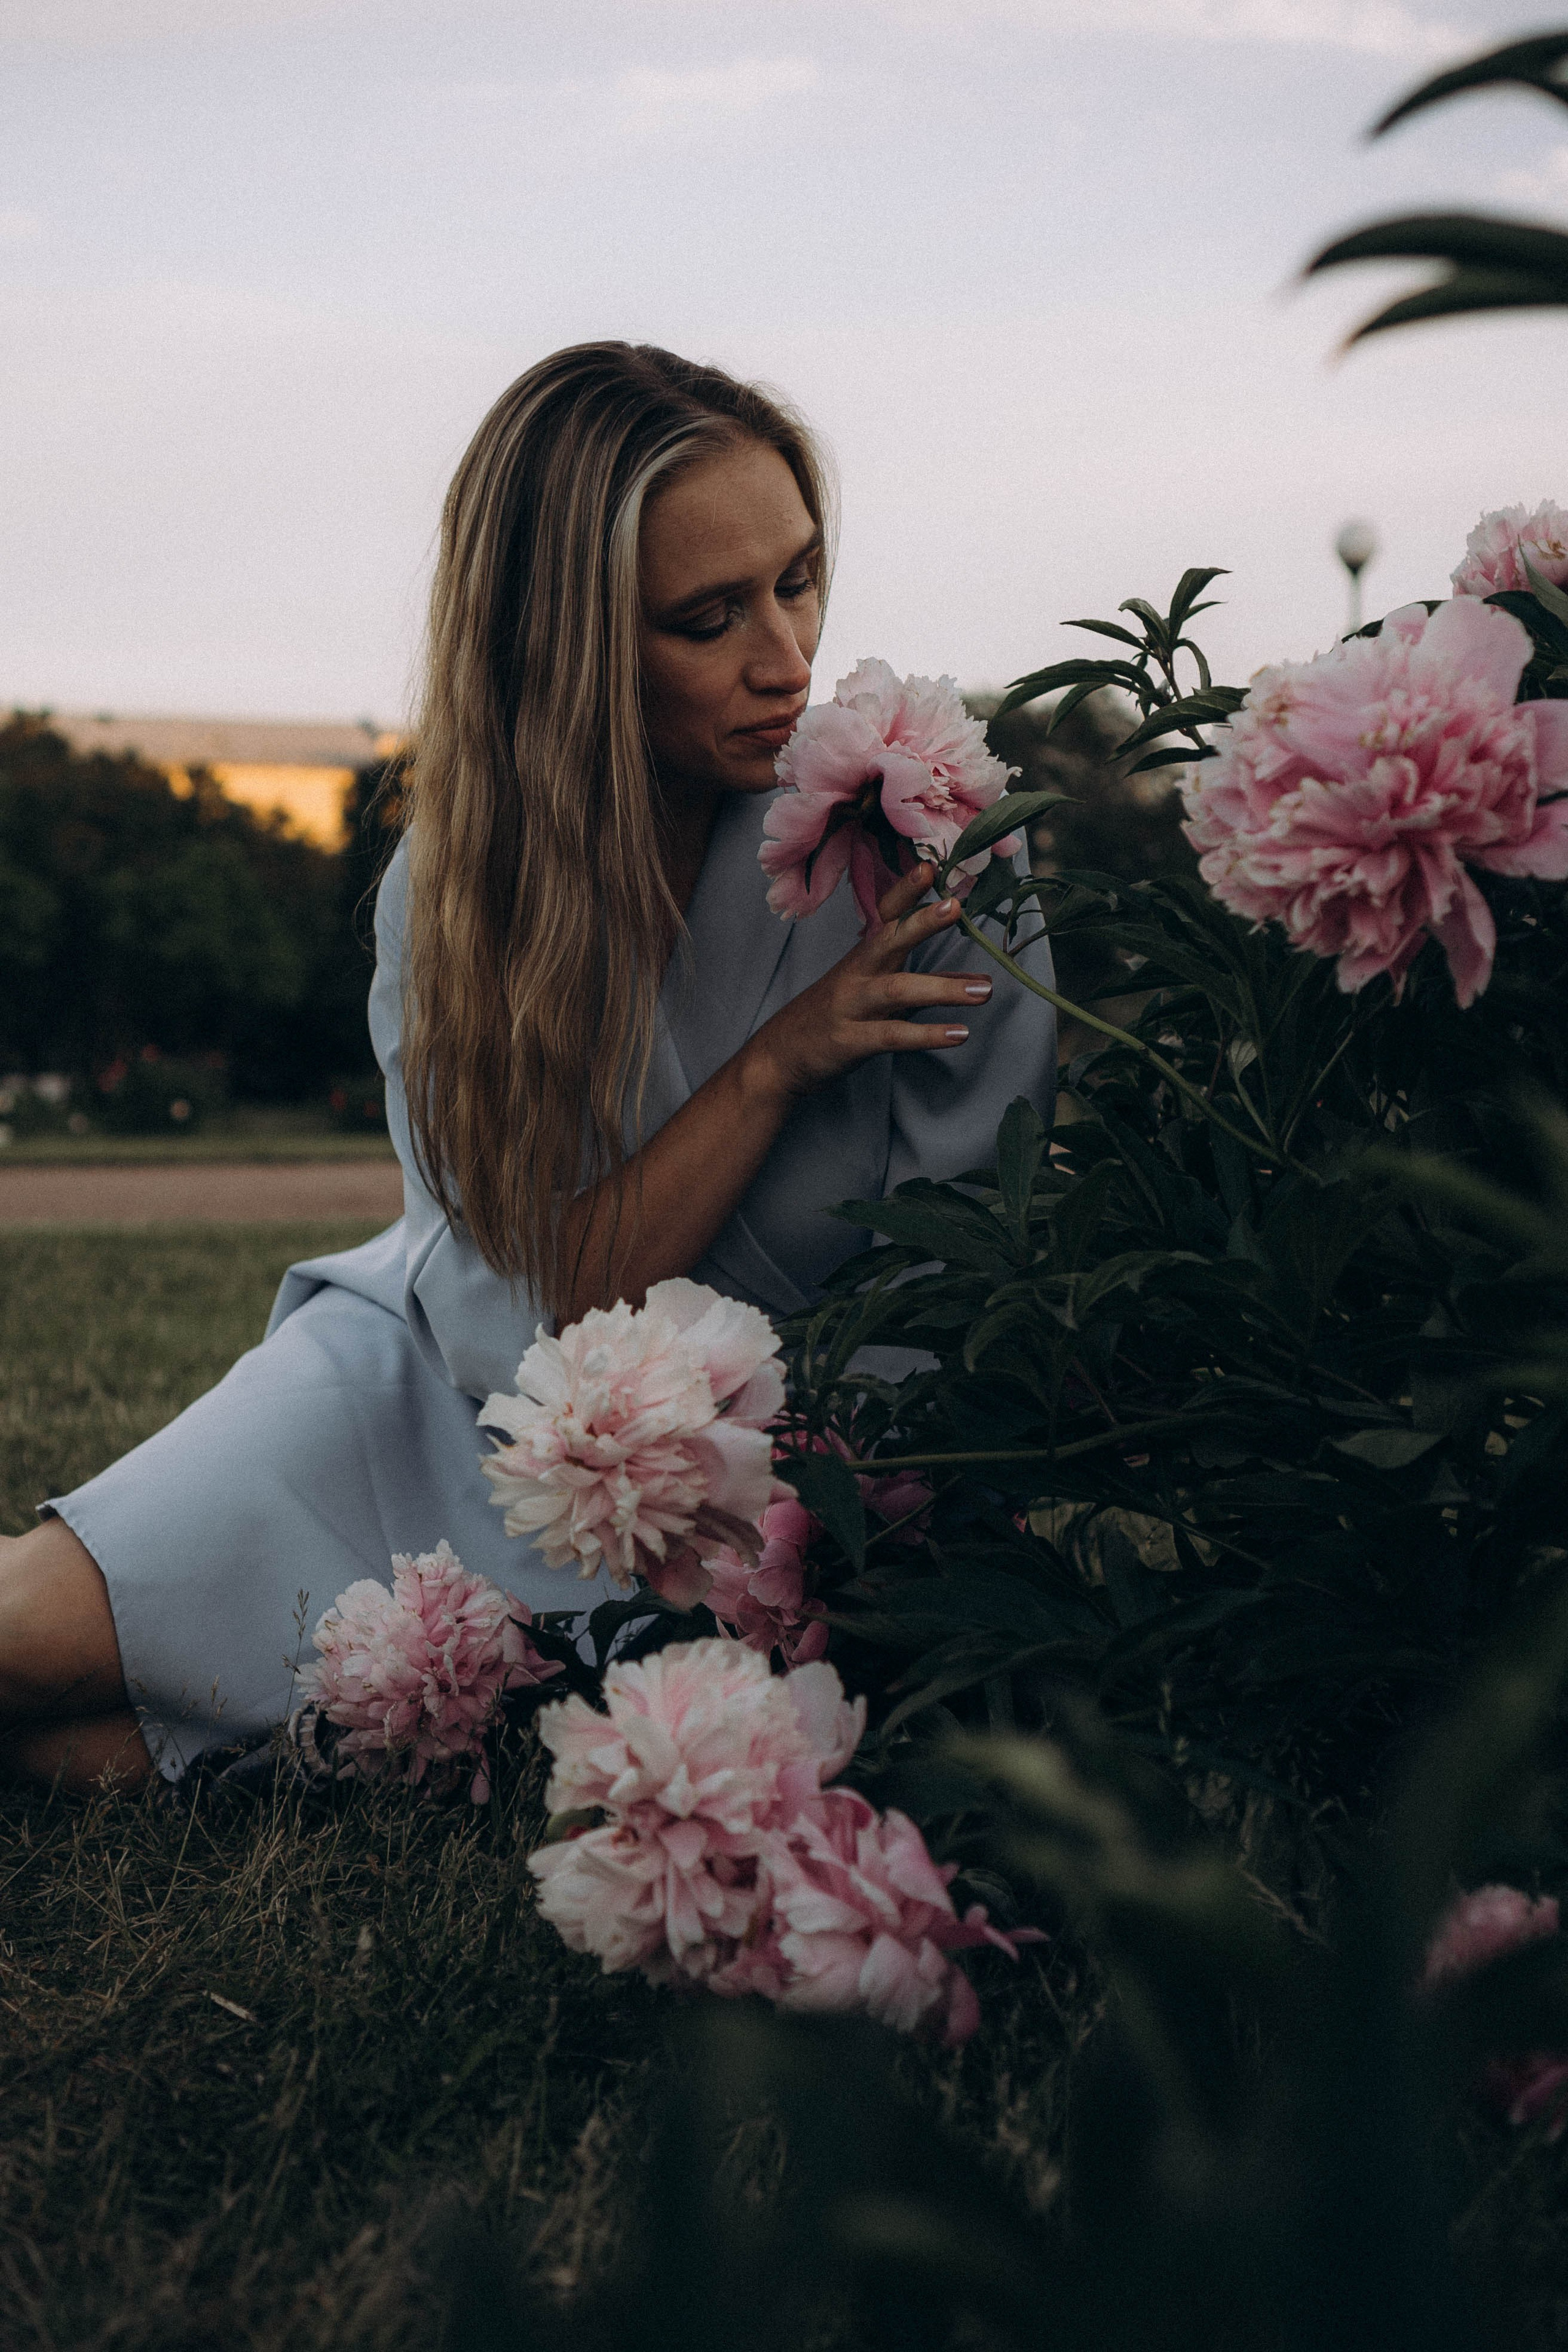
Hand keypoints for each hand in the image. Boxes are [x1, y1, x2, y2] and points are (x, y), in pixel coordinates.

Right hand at [744, 863, 993, 1103]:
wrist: (780, 1055)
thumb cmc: (835, 1016)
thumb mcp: (879, 993)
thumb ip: (928, 983)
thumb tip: (976, 979)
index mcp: (864, 956)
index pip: (885, 915)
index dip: (905, 890)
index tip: (930, 866)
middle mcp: (857, 974)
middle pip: (888, 941)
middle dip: (921, 922)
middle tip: (955, 906)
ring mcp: (852, 1007)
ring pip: (896, 991)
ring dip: (943, 989)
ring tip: (985, 991)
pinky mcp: (851, 1042)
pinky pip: (892, 1035)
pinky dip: (927, 1034)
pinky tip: (959, 1034)